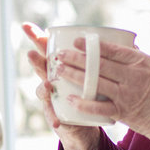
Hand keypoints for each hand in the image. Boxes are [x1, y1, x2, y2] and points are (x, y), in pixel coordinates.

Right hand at [22, 22, 100, 149]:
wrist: (82, 124)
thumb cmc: (86, 94)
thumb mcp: (91, 74)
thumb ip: (100, 58)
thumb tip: (124, 40)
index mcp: (59, 66)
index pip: (46, 49)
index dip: (35, 37)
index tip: (25, 25)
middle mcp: (51, 80)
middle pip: (41, 67)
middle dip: (35, 61)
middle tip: (31, 54)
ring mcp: (51, 98)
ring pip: (43, 91)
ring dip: (43, 88)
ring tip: (46, 85)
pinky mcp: (55, 114)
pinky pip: (53, 116)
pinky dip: (54, 118)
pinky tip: (57, 120)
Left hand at [49, 33, 149, 149]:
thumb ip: (140, 56)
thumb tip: (125, 45)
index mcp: (141, 63)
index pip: (112, 50)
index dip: (91, 45)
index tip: (75, 41)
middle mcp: (132, 77)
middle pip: (98, 65)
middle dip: (76, 58)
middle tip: (60, 54)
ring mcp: (125, 95)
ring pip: (95, 83)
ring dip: (74, 76)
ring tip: (59, 70)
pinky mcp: (121, 112)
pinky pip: (98, 108)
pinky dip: (83, 103)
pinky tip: (70, 98)